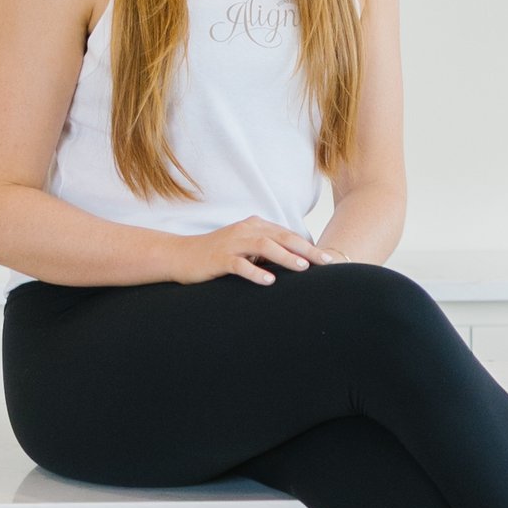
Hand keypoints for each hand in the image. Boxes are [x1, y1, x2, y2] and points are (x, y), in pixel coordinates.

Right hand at [174, 217, 326, 287]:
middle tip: (326, 262)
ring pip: (264, 246)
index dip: (308, 246)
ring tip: (303, 268)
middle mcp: (245, 230)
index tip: (327, 259)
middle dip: (305, 250)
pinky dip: (255, 271)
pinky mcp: (219, 258)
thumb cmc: (216, 255)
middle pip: (281, 237)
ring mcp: (232, 243)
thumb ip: (265, 251)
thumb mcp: (243, 249)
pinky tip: (269, 281)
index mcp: (254, 226)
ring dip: (285, 256)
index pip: (287, 234)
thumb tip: (294, 262)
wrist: (180, 255)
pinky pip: (240, 264)